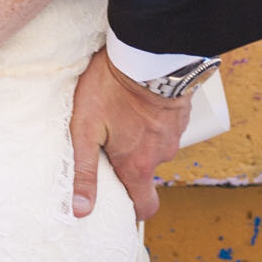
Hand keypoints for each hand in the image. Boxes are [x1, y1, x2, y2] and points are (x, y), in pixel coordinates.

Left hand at [68, 45, 189, 223]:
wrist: (148, 52)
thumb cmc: (112, 88)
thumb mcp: (86, 128)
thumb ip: (84, 171)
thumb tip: (80, 210)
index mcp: (138, 165)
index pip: (145, 207)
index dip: (133, 209)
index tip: (119, 199)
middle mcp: (161, 154)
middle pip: (147, 173)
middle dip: (131, 165)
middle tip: (112, 144)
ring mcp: (175, 132)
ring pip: (156, 146)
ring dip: (141, 137)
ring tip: (121, 114)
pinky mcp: (181, 111)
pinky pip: (166, 125)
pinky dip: (153, 119)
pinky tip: (138, 101)